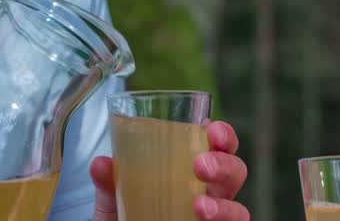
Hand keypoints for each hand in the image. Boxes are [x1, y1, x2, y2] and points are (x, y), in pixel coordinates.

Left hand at [89, 120, 249, 220]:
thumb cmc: (126, 217)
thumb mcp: (114, 201)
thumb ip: (109, 184)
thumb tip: (100, 164)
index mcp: (191, 172)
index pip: (218, 146)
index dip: (223, 135)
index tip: (210, 128)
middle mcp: (209, 194)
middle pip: (235, 172)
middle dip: (225, 163)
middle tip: (200, 165)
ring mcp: (214, 218)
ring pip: (238, 209)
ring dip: (225, 205)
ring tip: (200, 205)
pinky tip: (203, 220)